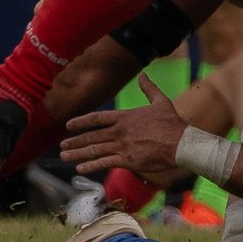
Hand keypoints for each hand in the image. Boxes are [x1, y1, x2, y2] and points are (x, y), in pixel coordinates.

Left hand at [59, 74, 187, 184]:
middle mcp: (120, 132)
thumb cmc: (171, 122)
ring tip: (65, 156)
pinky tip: (79, 167)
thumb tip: (144, 74)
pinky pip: (104, 163)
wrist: (180, 143)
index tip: (68, 125)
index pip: (97, 118)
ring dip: (77, 153)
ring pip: (94, 150)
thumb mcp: (160, 101)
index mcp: (125, 117)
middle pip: (92, 136)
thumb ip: (149, 88)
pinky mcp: (127, 161)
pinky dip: (91, 165)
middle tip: (62, 144)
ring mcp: (122, 147)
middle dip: (75, 140)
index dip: (81, 121)